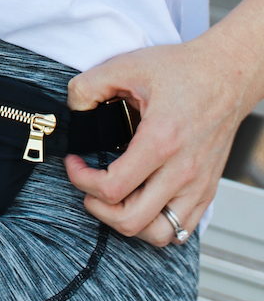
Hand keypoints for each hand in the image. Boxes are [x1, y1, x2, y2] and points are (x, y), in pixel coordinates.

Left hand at [64, 22, 261, 247]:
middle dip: (98, 207)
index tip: (75, 163)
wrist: (227, 74)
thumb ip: (88, 86)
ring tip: (113, 199)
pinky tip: (140, 202)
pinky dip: (156, 225)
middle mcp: (183, 170)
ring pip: (159, 234)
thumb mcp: (127, 66)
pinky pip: (181, 229)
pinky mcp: (207, 189)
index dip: (81, 180)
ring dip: (127, 222)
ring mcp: (198, 184)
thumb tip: (73, 111)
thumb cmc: (182, 70)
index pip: (112, 187)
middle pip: (131, 220)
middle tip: (89, 184)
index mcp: (161, 140)